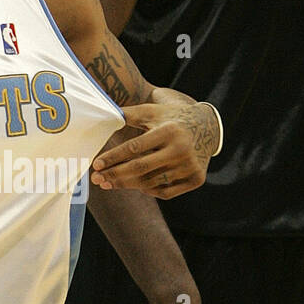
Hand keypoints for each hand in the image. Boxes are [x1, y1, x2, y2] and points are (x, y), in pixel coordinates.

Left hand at [90, 95, 218, 198]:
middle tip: (97, 180)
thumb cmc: (171, 118)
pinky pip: (164, 192)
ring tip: (109, 183)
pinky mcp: (196, 179)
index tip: (96, 165)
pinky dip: (148, 189)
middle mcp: (182, 149)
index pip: (135, 147)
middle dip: (115, 175)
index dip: (113, 157)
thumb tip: (102, 116)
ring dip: (127, 184)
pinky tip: (134, 185)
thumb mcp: (152, 112)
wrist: (207, 128)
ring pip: (150, 182)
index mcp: (170, 130)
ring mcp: (190, 166)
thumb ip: (128, 115)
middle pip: (140, 168)